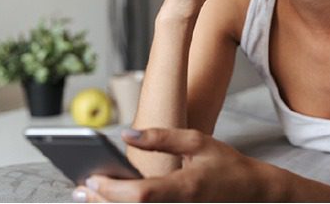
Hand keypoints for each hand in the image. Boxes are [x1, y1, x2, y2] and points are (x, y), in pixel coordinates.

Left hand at [72, 127, 279, 201]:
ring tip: (87, 194)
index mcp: (184, 187)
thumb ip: (161, 137)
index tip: (91, 177)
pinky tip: (111, 199)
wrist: (250, 191)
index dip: (113, 189)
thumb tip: (127, 133)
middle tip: (79, 186)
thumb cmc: (225, 164)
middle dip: (102, 200)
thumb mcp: (196, 141)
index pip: (141, 194)